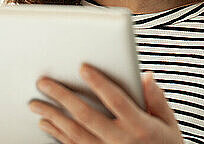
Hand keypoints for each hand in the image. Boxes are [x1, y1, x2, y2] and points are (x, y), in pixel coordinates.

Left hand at [28, 63, 184, 143]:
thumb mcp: (168, 123)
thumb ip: (157, 99)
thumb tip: (146, 76)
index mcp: (139, 126)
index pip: (116, 100)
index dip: (99, 83)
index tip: (82, 67)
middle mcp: (120, 140)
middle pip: (87, 115)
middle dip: (63, 96)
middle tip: (44, 82)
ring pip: (74, 132)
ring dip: (52, 115)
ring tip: (35, 102)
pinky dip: (56, 134)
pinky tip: (45, 122)